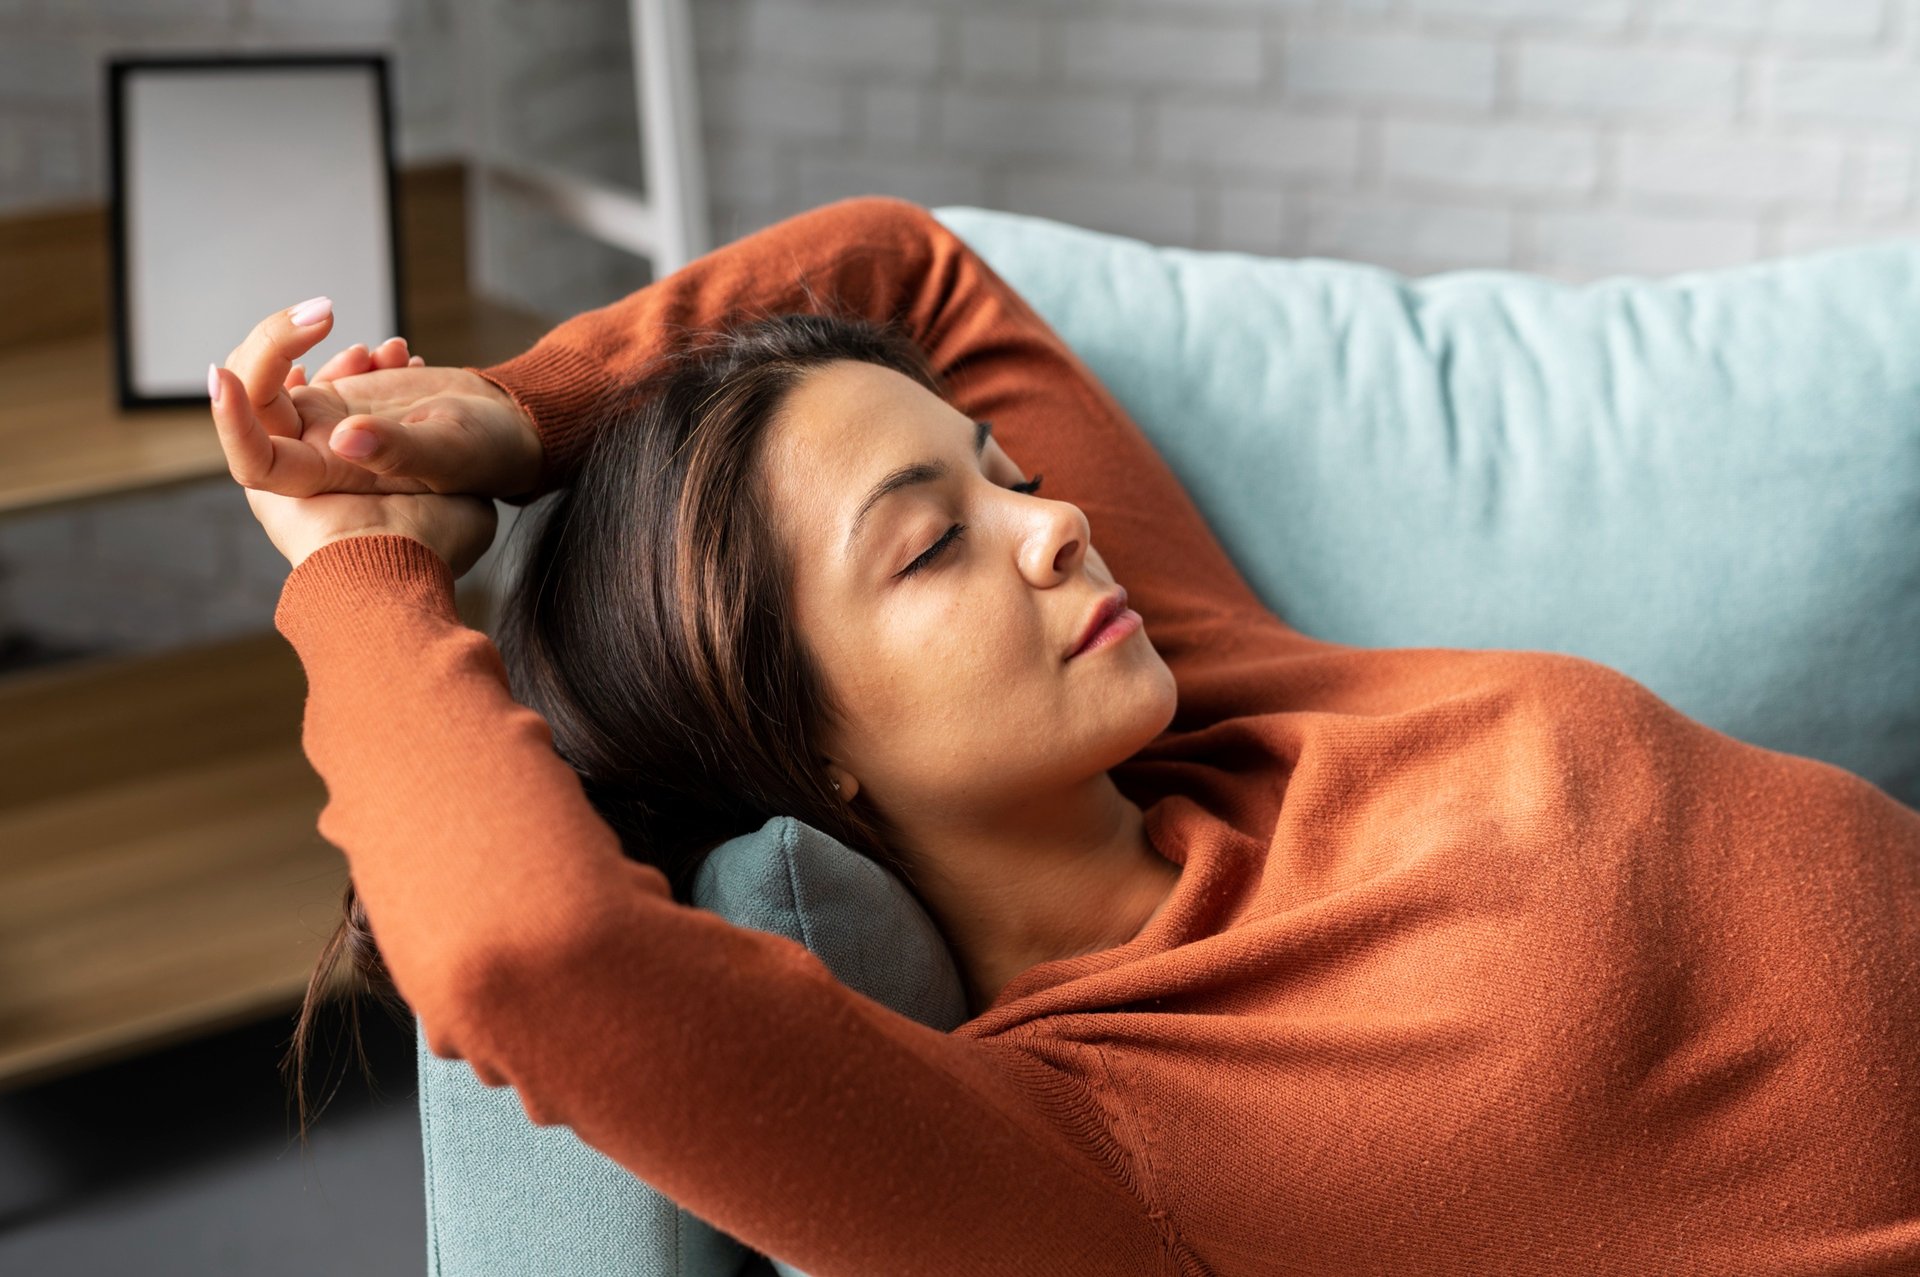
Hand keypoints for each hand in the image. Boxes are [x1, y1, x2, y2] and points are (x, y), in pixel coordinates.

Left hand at [210, 297, 509, 573]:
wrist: (515, 439)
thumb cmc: (486, 461)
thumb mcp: (449, 458)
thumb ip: (398, 451)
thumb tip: (345, 436)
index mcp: (331, 479)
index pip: (255, 460)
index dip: (230, 422)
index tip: (222, 375)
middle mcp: (320, 454)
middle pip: (258, 399)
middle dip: (275, 346)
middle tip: (323, 312)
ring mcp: (331, 425)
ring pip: (282, 377)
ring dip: (314, 344)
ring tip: (384, 352)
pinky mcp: (350, 399)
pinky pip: (320, 370)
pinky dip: (348, 353)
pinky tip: (395, 354)